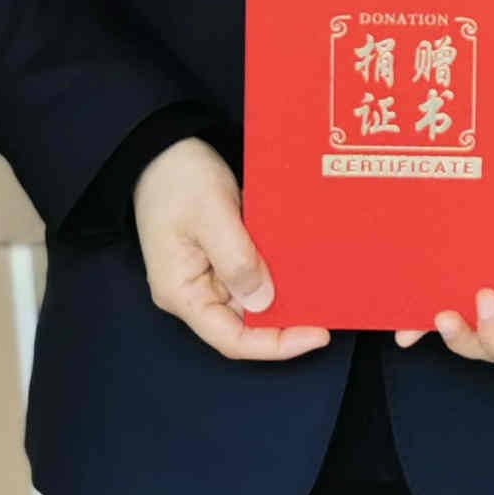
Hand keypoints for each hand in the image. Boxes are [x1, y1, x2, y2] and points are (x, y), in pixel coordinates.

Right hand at [135, 135, 330, 363]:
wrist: (162, 149)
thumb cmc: (178, 179)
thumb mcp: (211, 214)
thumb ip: (237, 258)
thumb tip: (265, 300)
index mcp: (183, 293)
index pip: (232, 339)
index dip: (276, 345)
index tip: (318, 334)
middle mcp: (196, 293)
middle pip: (246, 324)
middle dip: (287, 321)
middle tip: (331, 310)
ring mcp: (209, 276)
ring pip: (253, 300)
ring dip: (286, 296)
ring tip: (325, 290)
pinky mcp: (221, 257)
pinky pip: (253, 275)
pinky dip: (278, 274)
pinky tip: (305, 267)